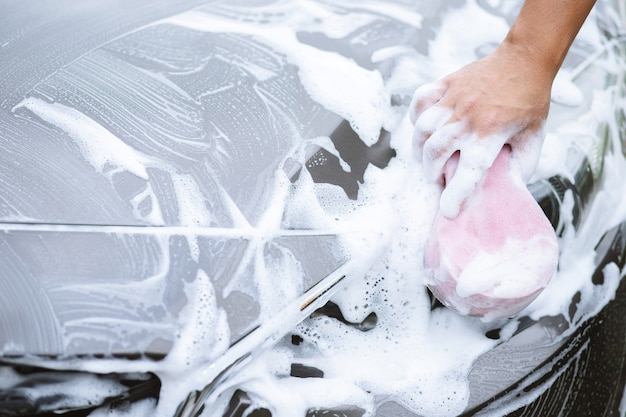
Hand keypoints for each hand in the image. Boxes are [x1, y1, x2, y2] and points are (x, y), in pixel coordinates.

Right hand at [409, 42, 551, 217]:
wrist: (525, 60)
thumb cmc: (530, 103)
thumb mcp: (533, 139)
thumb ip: (519, 166)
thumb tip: (504, 191)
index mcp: (492, 132)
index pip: (469, 170)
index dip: (456, 194)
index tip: (448, 211)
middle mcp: (469, 116)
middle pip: (435, 152)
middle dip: (432, 173)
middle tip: (438, 180)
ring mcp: (454, 98)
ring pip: (422, 129)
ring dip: (421, 149)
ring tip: (428, 158)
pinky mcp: (446, 84)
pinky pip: (420, 102)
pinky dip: (416, 117)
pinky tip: (424, 128)